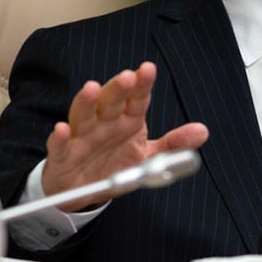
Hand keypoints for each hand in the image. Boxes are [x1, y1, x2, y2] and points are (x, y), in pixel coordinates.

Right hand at [41, 61, 208, 210]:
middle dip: (117, 89)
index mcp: (127, 121)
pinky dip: (59, 138)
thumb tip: (203, 131)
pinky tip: (61, 129)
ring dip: (86, 103)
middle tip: (126, 77)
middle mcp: (104, 124)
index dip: (142, 85)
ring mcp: (82, 138)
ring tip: (92, 88)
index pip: (137, 99)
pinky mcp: (63, 157)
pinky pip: (60, 147)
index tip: (148, 69)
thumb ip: (174, 144)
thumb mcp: (148, 157)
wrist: (83, 192)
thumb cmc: (114, 165)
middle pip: (110, 102)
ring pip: (83, 116)